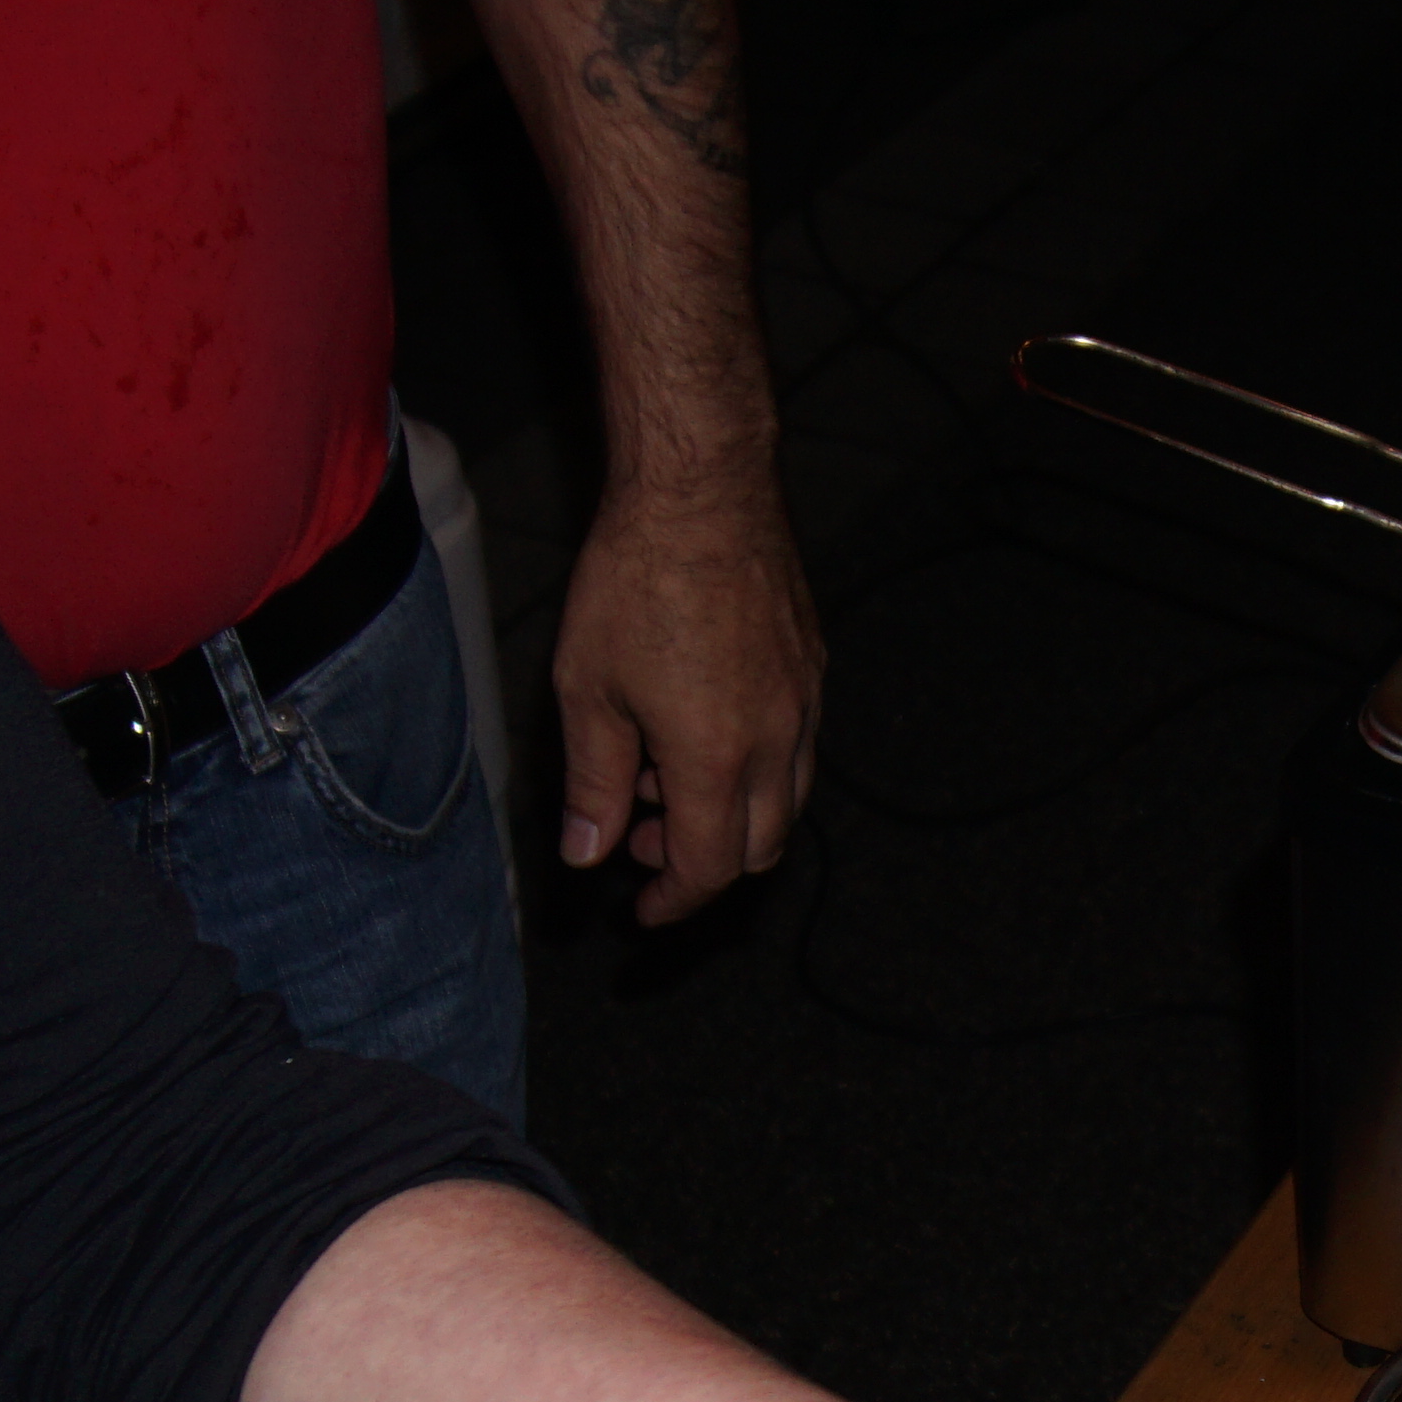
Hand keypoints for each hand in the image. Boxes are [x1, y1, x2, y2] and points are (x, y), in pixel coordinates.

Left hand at [547, 463, 817, 925]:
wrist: (700, 491)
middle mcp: (777, 741)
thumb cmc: (636, 578)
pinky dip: (755, 766)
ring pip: (786, 801)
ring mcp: (804, 704)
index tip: (642, 909)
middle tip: (643, 838)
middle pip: (759, 848)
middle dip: (703, 862)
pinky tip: (702, 722)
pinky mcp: (814, 667)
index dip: (673, 900)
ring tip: (663, 774)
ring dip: (732, 814)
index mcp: (716, 758)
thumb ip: (592, 782)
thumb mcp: (587, 688)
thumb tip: (587, 852)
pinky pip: (797, 746)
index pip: (708, 867)